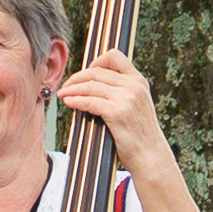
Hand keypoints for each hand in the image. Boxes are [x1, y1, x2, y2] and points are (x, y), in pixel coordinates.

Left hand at [54, 47, 176, 183]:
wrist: (150, 154)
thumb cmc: (139, 134)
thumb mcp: (136, 105)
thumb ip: (121, 92)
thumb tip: (93, 84)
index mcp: (138, 81)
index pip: (114, 57)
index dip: (94, 62)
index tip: (83, 74)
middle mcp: (133, 85)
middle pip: (96, 72)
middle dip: (76, 78)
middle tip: (66, 87)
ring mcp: (126, 98)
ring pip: (90, 85)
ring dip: (72, 89)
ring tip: (63, 94)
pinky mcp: (117, 112)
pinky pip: (89, 101)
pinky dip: (75, 100)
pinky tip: (69, 103)